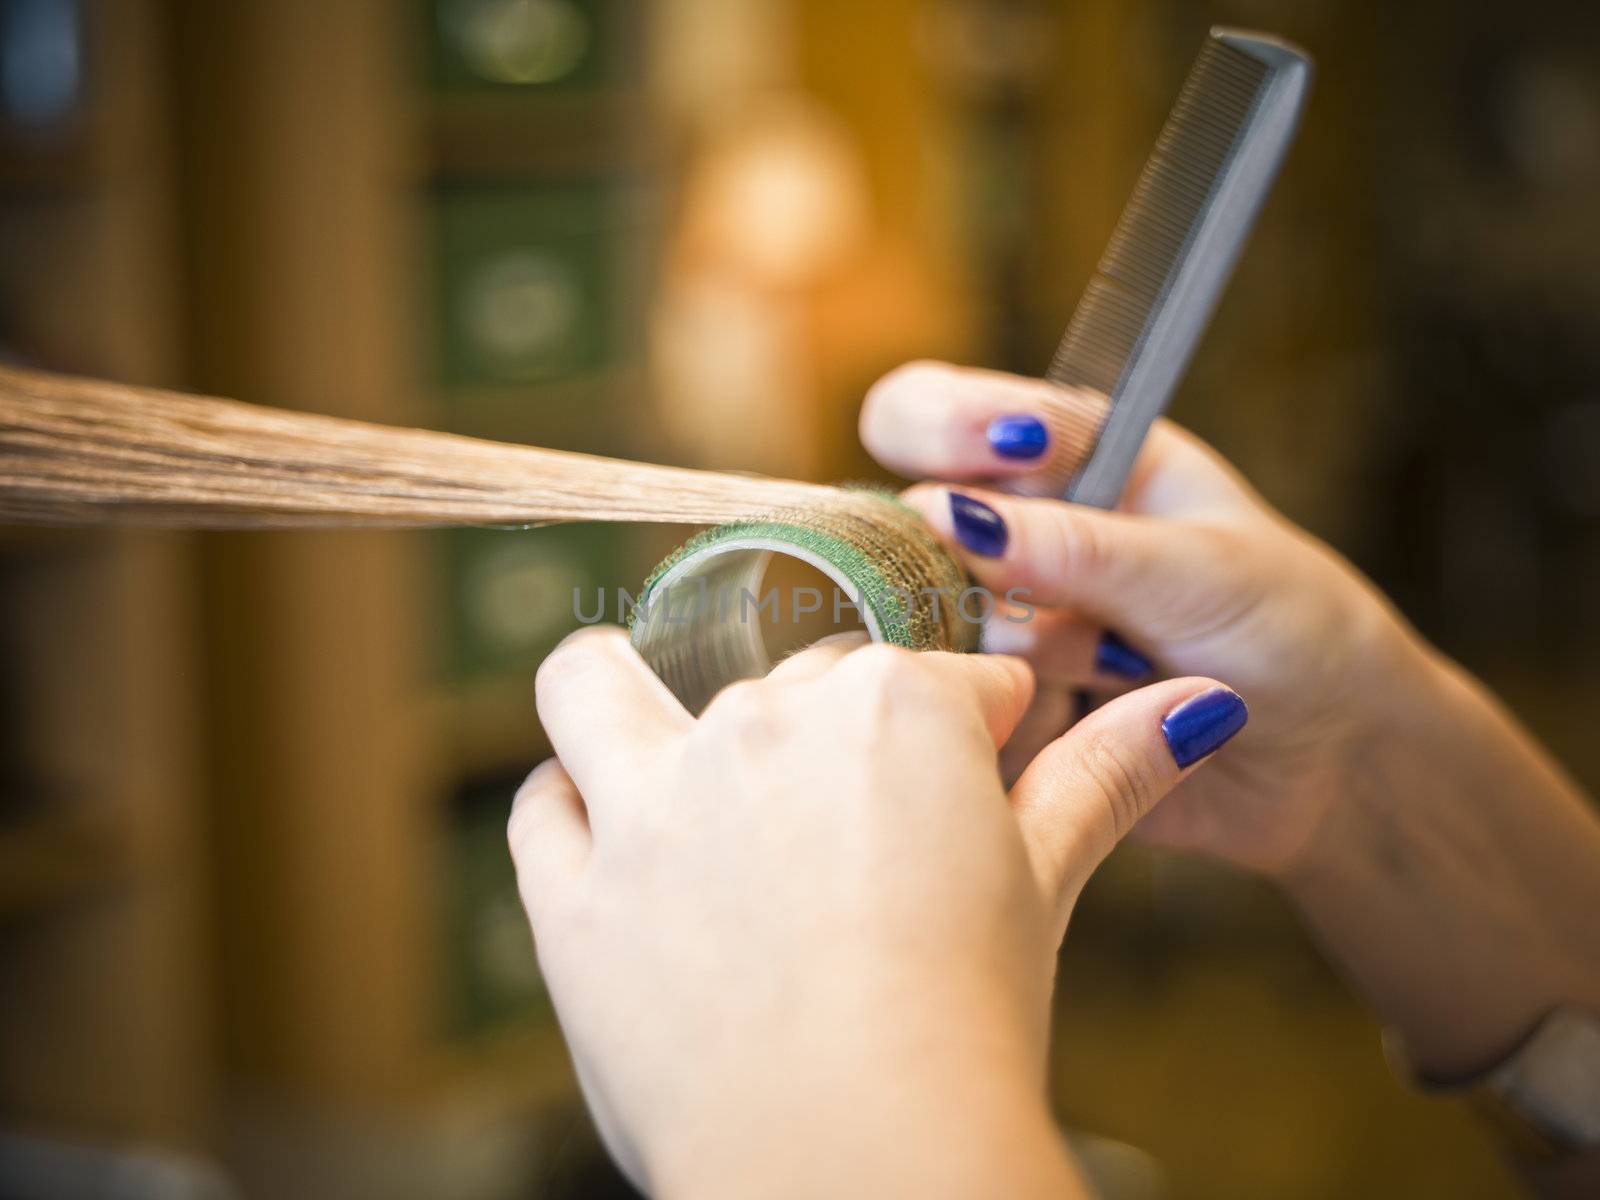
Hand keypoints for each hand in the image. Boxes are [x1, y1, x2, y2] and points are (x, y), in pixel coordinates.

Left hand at [509, 627, 1245, 1196]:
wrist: (861, 1162)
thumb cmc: (969, 1024)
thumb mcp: (1046, 884)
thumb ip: (1107, 775)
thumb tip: (1196, 706)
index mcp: (892, 703)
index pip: (942, 679)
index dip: (970, 732)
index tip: (973, 789)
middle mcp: (763, 719)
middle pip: (795, 684)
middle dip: (828, 739)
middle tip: (852, 838)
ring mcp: (653, 798)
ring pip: (598, 687)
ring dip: (620, 691)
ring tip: (653, 735)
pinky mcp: (574, 892)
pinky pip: (542, 807)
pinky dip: (568, 810)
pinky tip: (608, 840)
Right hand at [861, 359, 1427, 875]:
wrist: (1329, 761)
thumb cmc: (1288, 625)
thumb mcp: (1204, 568)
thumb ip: (1082, 544)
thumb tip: (953, 515)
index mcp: (1054, 458)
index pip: (927, 413)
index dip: (939, 426)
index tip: (1010, 453)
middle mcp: (1002, 540)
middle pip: (904, 538)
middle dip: (993, 578)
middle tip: (1084, 608)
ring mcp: (988, 635)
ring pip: (931, 641)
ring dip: (1033, 662)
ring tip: (1130, 669)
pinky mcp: (992, 718)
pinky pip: (959, 729)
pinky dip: (1031, 728)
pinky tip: (1104, 725)